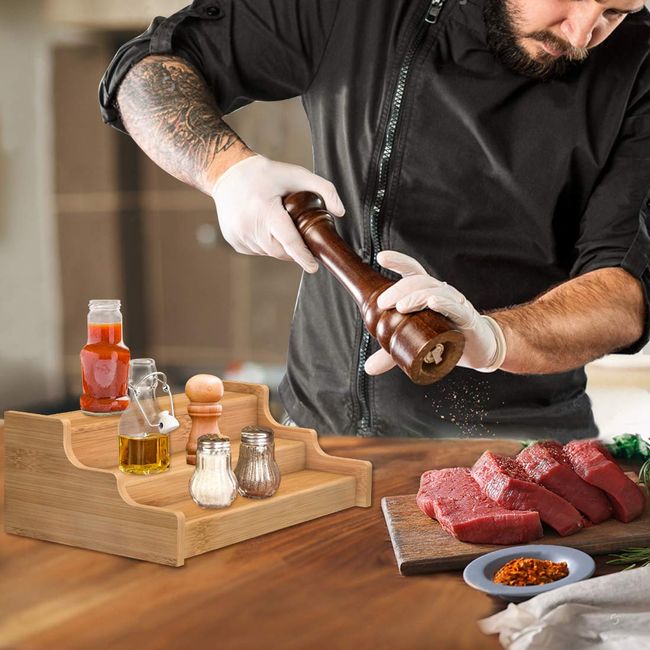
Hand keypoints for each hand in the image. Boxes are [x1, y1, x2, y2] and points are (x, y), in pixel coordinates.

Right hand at [211, 154, 344, 272]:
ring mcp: (238, 234)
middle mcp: (249, 225)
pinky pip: (257, 250)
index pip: (288, 240)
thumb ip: (324, 189)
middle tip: (299, 235)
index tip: (313, 267)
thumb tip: (340, 212)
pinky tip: (264, 227)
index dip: (303, 256)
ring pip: (269, 252)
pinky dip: (265, 244)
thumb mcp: (297, 174)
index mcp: (265, 209)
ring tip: (277, 224)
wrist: (228, 172)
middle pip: (280, 251)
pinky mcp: (233, 240)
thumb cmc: (265, 173)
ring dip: (278, 246)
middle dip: (293, 249)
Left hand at [364, 250, 506, 373]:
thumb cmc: (446, 337)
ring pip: (436, 292)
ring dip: (417, 297)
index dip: (398, 261)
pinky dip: (444, 304)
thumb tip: (369, 367)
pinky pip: (456, 308)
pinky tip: (433, 303)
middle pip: (420, 281)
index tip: (381, 257)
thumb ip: (391, 354)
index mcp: (427, 293)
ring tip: (401, 306)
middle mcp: (441, 293)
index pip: (412, 271)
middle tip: (383, 303)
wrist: (479, 349)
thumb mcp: (414, 344)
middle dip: (400, 289)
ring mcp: (455, 304)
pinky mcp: (467, 319)